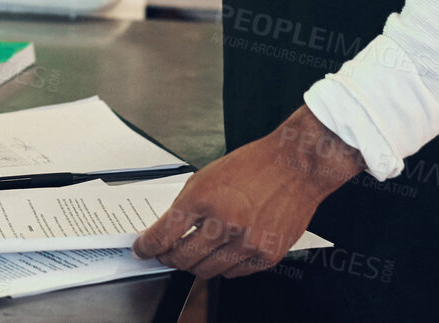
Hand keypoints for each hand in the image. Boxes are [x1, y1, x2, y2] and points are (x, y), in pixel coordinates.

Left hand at [132, 106, 363, 278]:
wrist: (296, 166)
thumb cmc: (254, 165)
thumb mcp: (208, 175)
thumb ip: (186, 206)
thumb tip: (166, 231)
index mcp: (204, 198)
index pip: (164, 235)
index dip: (147, 247)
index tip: (143, 250)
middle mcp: (224, 223)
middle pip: (182, 258)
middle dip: (169, 257)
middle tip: (167, 252)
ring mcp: (247, 243)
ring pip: (206, 271)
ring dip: (196, 264)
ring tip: (197, 251)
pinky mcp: (266, 255)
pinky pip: (233, 273)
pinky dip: (223, 265)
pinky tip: (224, 251)